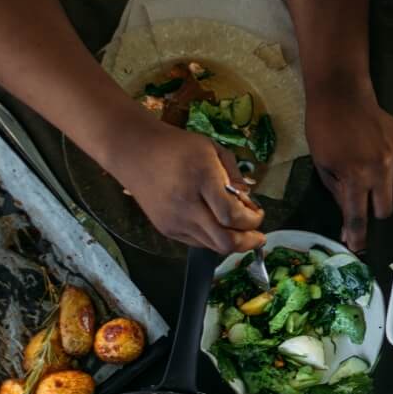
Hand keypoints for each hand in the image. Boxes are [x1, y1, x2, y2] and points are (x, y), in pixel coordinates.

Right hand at [105, 119, 264, 253]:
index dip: (252, 221)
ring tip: (241, 230)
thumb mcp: (212, 149)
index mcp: (201, 179)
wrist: (134, 152)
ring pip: (212, 246)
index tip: (258, 213)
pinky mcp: (165, 229)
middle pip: (224, 241)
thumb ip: (234, 174)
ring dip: (232, 242)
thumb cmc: (178, 146)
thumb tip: (248, 201)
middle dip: (248, 243)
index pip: (231, 215)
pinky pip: (197, 243)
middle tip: (259, 236)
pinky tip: (219, 226)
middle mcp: (186, 205)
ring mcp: (173, 221)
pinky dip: (213, 239)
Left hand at [306, 86, 392, 251]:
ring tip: (374, 182)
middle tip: (362, 200)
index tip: (358, 249)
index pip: (359, 218)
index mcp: (356, 176)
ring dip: (387, 196)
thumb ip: (339, 197)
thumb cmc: (325, 131)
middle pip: (385, 211)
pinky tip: (384, 166)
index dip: (358, 237)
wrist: (343, 95)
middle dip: (373, 212)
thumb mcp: (322, 168)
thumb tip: (349, 226)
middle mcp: (382, 169)